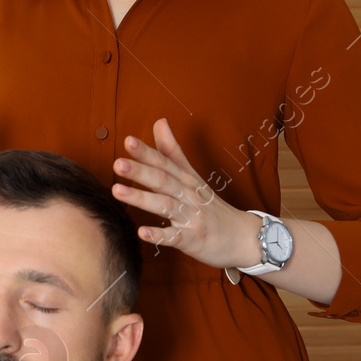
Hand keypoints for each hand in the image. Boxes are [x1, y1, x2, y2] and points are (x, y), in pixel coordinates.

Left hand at [110, 117, 260, 268]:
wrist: (242, 236)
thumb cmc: (211, 205)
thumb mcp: (192, 175)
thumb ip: (172, 151)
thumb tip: (159, 121)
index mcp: (185, 179)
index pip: (164, 162)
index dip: (146, 152)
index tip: (128, 141)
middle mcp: (188, 195)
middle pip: (163, 180)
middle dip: (140, 172)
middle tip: (118, 164)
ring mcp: (191, 217)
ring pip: (165, 206)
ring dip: (142, 199)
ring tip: (118, 191)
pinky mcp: (193, 239)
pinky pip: (175, 237)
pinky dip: (159, 235)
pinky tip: (142, 232)